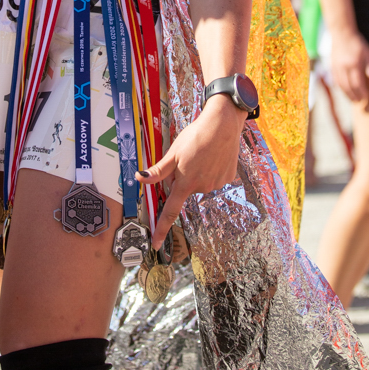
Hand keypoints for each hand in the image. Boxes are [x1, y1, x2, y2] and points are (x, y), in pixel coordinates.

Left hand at [136, 95, 244, 247]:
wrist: (223, 125)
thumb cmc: (195, 136)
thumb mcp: (173, 152)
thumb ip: (158, 171)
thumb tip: (140, 179)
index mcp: (185, 183)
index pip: (170, 212)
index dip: (162, 229)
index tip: (156, 245)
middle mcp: (201, 188)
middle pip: (185, 189)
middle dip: (182, 179)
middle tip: (185, 158)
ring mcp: (216, 184)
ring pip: (199, 183)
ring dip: (196, 173)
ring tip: (200, 153)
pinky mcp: (228, 178)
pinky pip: (214, 177)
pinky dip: (210, 169)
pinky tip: (212, 155)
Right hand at [330, 28, 368, 101]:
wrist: (342, 33)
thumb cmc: (357, 43)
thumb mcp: (367, 53)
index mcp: (353, 65)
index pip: (357, 83)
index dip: (362, 92)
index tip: (366, 97)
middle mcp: (343, 67)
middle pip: (348, 86)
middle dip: (354, 95)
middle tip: (359, 102)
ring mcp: (336, 67)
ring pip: (340, 84)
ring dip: (346, 93)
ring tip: (352, 99)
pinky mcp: (331, 65)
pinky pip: (335, 79)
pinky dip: (339, 87)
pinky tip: (343, 90)